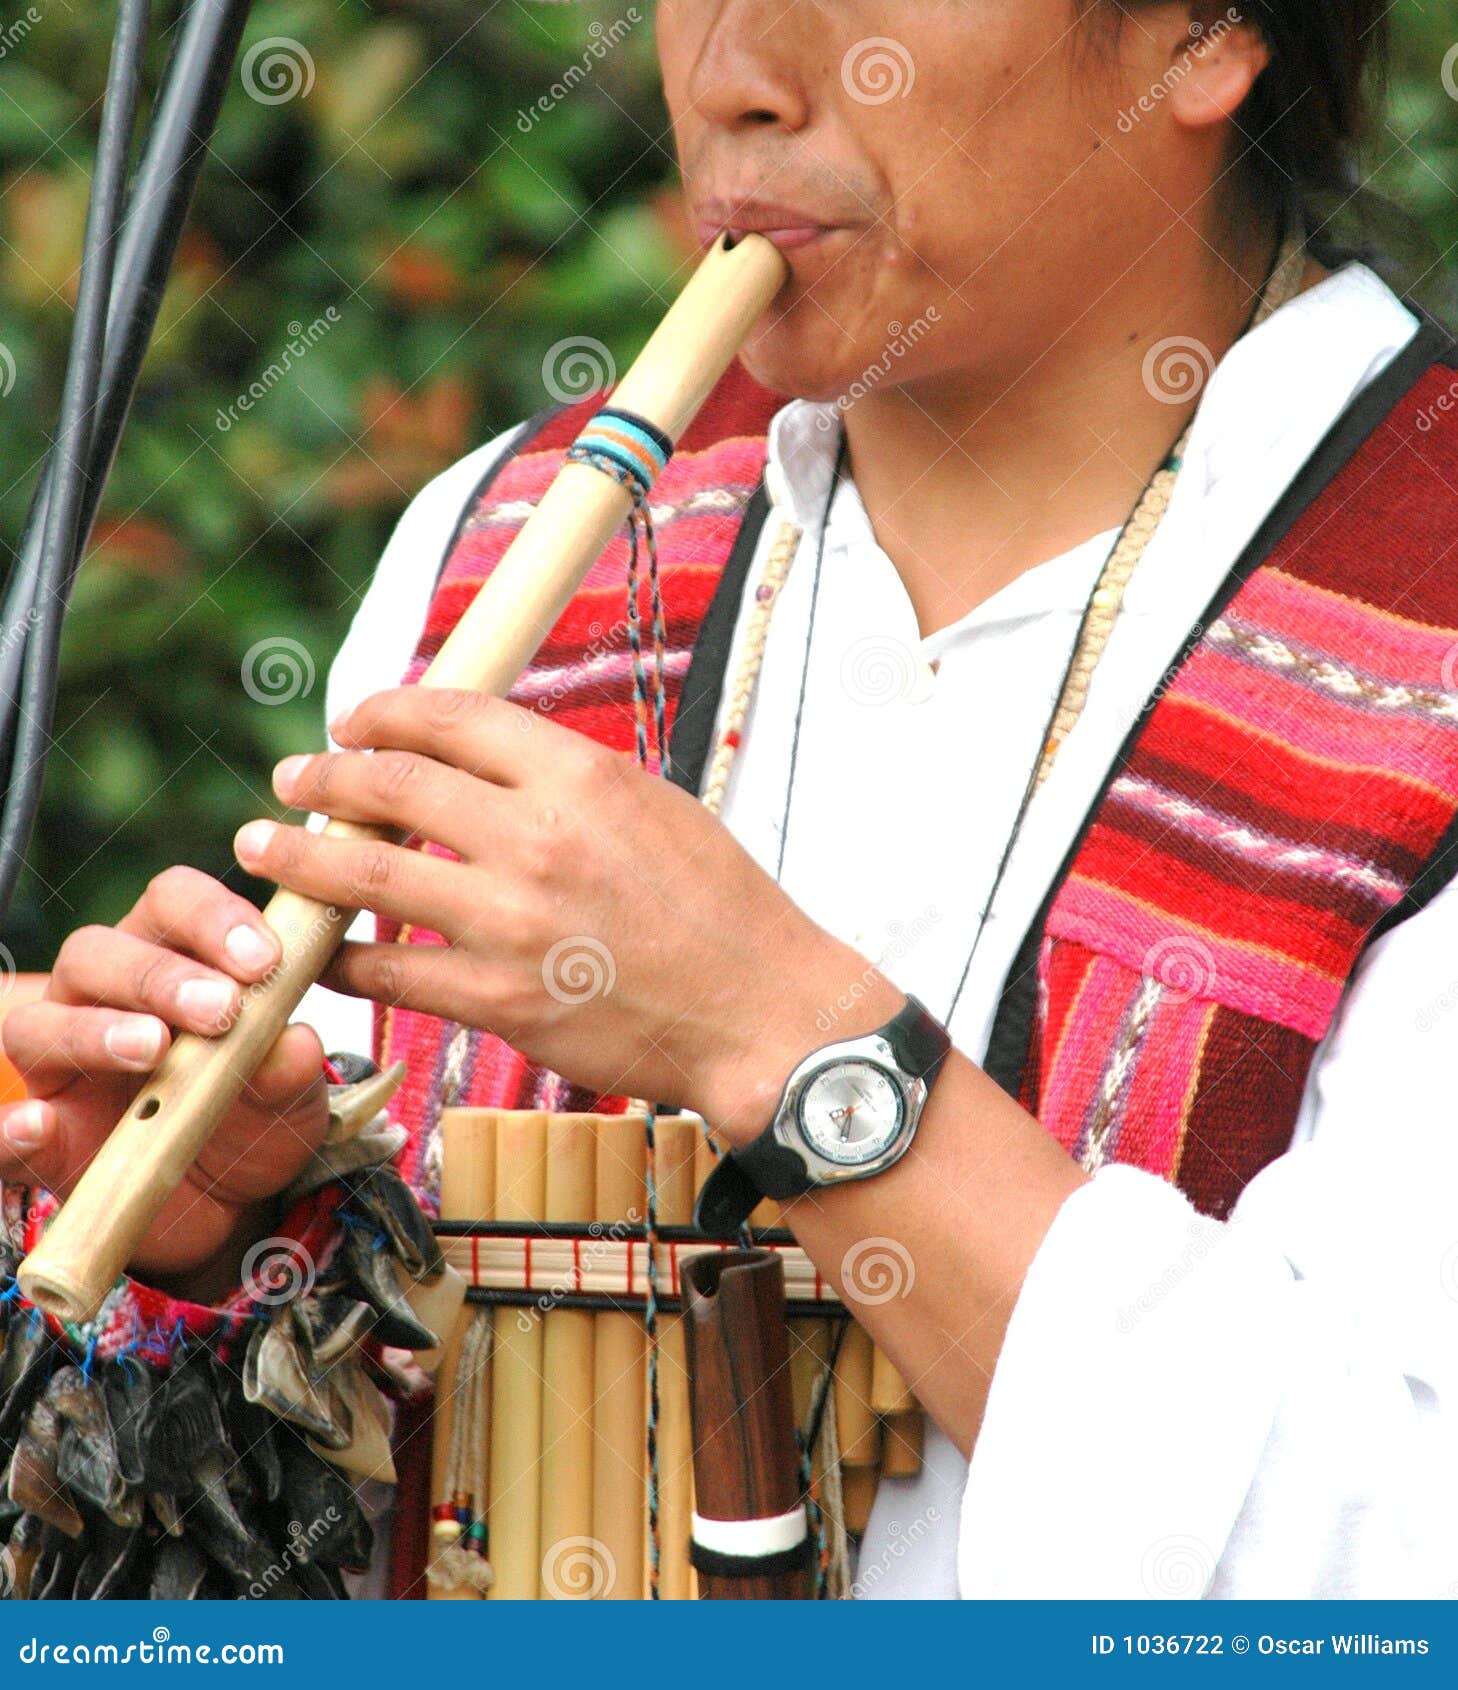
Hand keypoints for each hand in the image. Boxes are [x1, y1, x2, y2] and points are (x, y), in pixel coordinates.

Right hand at [0, 867, 329, 1285]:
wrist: (228, 1204)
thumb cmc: (252, 1118)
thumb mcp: (289, 1095)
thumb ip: (290, 1066)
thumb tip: (293, 1043)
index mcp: (170, 962)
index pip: (171, 904)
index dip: (213, 918)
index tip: (264, 959)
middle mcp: (102, 1000)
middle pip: (96, 953)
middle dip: (159, 975)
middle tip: (222, 1009)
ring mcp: (61, 1068)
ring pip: (39, 1024)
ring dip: (94, 1031)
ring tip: (152, 1048)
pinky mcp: (42, 1144)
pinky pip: (1, 1133)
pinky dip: (11, 1127)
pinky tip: (40, 1125)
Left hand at [246, 688, 882, 1141]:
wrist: (759, 1012)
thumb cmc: (721, 909)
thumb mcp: (654, 807)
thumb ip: (566, 781)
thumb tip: (488, 761)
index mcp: (580, 777)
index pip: (452, 718)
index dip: (386, 712)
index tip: (354, 722)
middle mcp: (535, 839)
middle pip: (391, 786)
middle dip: (324, 777)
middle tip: (291, 777)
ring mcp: (509, 922)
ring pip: (366, 876)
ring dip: (300, 857)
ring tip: (265, 847)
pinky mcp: (499, 1001)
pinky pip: (390, 973)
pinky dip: (342, 957)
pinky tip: (320, 949)